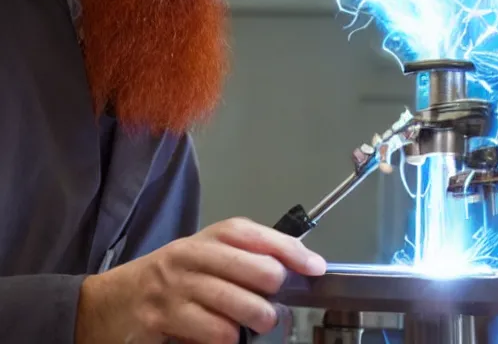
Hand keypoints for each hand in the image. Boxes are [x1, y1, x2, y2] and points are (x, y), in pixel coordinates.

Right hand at [76, 217, 325, 343]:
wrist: (113, 302)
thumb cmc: (171, 278)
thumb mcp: (206, 257)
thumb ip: (244, 257)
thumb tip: (297, 264)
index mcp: (207, 237)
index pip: (255, 235)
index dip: (290, 250)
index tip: (315, 268)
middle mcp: (191, 256)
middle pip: (256, 270)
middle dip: (274, 294)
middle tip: (272, 306)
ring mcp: (175, 288)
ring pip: (240, 307)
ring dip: (256, 321)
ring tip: (253, 324)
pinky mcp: (162, 320)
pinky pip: (215, 333)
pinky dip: (228, 340)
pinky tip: (223, 337)